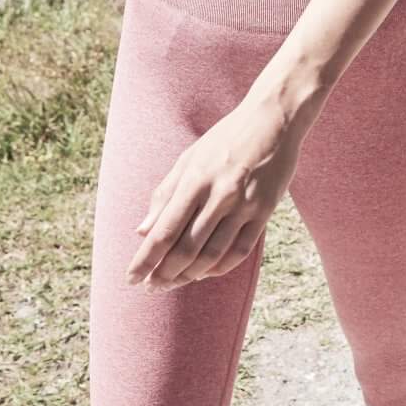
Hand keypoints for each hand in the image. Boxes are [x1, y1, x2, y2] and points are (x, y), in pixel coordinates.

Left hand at [125, 82, 304, 291]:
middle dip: (165, 274)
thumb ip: (165, 194)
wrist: (274, 118)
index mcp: (194, 179)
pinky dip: (220, 267)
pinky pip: (240, 250)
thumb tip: (142, 230)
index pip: (164, 231)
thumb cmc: (225, 138)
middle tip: (152, 287)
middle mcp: (219, 194)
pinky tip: (206, 272)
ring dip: (190, 276)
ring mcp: (244, 204)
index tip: (131, 278)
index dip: (145, 259)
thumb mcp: (189, 158)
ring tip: (174, 283)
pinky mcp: (265, 210)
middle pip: (186, 249)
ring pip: (213, 255)